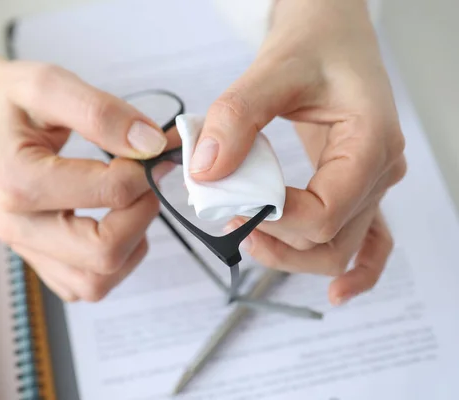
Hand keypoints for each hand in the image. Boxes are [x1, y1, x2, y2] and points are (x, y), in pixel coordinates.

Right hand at [0, 37, 169, 301]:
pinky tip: (115, 224)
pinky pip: (85, 286)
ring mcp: (26, 249)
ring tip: (131, 203)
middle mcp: (17, 226)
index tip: (153, 146)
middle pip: (103, 254)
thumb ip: (100, 112)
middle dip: (142, 214)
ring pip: (96, 282)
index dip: (145, 169)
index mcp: (18, 181)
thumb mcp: (50, 84)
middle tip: (146, 180)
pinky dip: (114, 263)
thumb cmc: (9, 100)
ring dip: (131, 245)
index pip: (109, 193)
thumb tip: (151, 144)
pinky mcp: (38, 259)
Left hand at [191, 0, 405, 304]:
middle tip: (230, 223)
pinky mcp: (356, 187)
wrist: (331, 35)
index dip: (276, 221)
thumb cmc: (314, 46)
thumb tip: (206, 172)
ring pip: (341, 250)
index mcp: (370, 142)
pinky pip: (369, 243)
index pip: (326, 214)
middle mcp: (378, 170)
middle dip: (278, 245)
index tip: (232, 205)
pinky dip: (356, 272)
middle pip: (333, 243)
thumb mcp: (272, 71)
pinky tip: (337, 295)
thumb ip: (235, 118)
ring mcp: (371, 184)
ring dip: (295, 256)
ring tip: (249, 239)